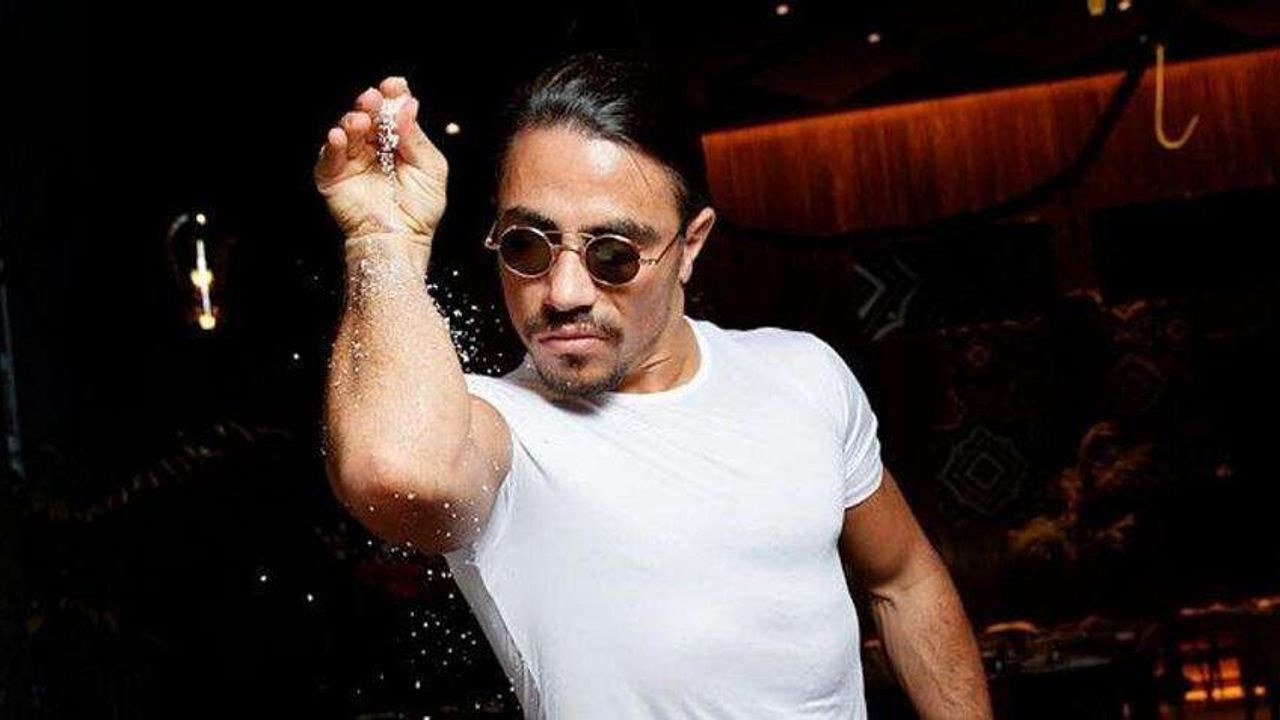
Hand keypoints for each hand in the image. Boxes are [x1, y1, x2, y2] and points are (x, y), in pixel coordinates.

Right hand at [314, 76, 447, 241]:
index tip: (395, 85)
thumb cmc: (419, 211)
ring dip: (352, 122)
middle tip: (373, 98)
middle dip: (370, 105)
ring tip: (361, 121)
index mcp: (397, 142)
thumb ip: (417, 137)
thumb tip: (408, 106)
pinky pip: (328, 157)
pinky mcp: (333, 177)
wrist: (401, 240)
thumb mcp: (430, 169)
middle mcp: (373, 148)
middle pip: (368, 116)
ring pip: (347, 131)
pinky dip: (332, 145)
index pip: (392, 112)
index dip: (392, 96)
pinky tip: (339, 137)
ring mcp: (352, 161)